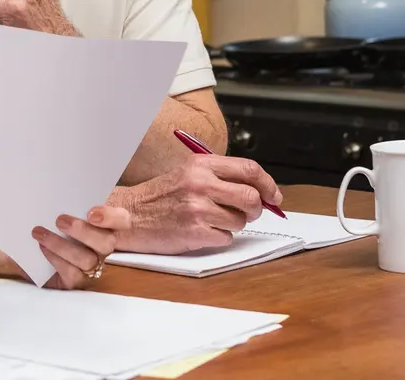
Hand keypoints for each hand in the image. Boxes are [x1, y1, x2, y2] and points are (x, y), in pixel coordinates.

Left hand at [30, 205, 130, 288]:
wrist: (35, 258)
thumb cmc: (53, 228)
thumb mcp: (61, 214)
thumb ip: (69, 205)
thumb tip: (56, 192)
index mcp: (106, 226)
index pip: (122, 220)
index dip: (111, 217)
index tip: (91, 213)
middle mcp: (103, 247)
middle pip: (107, 242)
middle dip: (83, 231)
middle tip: (60, 220)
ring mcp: (93, 266)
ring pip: (87, 259)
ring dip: (61, 245)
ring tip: (40, 233)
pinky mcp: (78, 281)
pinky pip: (72, 273)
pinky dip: (55, 259)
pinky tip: (42, 248)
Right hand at [114, 156, 282, 254]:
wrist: (130, 214)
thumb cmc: (161, 196)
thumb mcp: (189, 174)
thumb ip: (221, 178)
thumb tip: (260, 191)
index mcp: (201, 165)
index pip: (249, 169)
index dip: (268, 184)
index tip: (273, 196)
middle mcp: (201, 183)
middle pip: (251, 197)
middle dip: (256, 209)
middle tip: (248, 213)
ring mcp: (198, 208)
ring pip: (240, 221)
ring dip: (233, 225)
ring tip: (213, 221)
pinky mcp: (195, 231)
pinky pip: (226, 238)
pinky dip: (219, 237)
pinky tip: (202, 231)